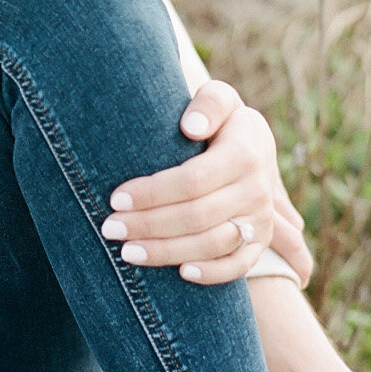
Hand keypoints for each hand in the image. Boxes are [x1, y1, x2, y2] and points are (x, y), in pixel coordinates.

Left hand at [103, 79, 281, 284]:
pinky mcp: (260, 240)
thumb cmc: (218, 118)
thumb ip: (210, 103)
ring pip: (213, 244)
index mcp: (244, 153)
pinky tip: (181, 273)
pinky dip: (213, 274)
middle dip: (149, 225)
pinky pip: (239, 265)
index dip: (152, 192)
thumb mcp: (219, 97)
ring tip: (127, 252)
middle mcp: (255, 189)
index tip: (115, 198)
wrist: (252, 143)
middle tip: (109, 228)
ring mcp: (260, 218)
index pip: (193, 180)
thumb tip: (192, 126)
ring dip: (168, 252)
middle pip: (197, 216)